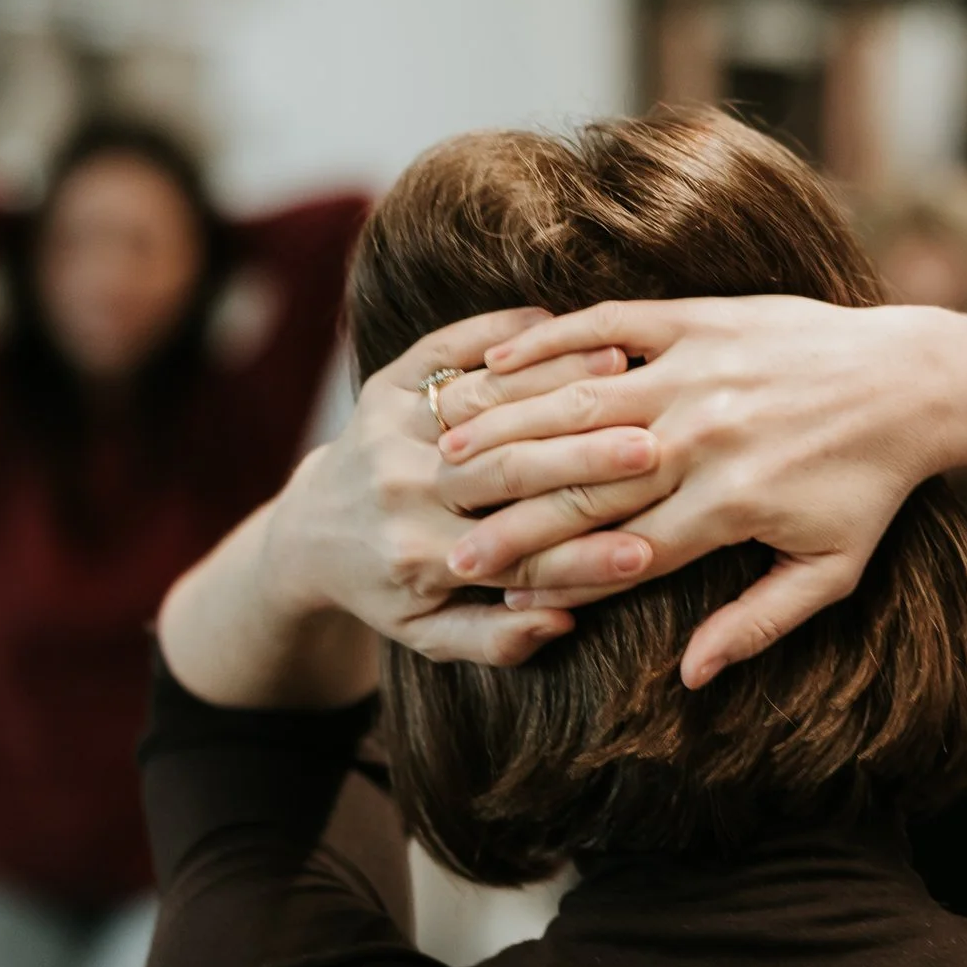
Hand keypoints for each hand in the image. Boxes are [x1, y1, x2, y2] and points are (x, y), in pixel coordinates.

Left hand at [264, 308, 669, 664]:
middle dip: (585, 460)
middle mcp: (399, 492)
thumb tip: (562, 620)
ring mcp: (388, 431)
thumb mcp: (431, 635)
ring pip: (487, 401)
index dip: (585, 560)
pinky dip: (504, 332)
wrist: (311, 531)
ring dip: (558, 382)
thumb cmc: (388, 589)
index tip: (648, 550)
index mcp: (418, 559)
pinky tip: (560, 326)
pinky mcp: (385, 385)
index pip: (518, 559)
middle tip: (655, 450)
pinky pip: (449, 349)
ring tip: (626, 373)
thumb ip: (496, 640)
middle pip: (509, 471)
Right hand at [428, 297, 966, 685]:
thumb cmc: (868, 487)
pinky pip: (609, 325)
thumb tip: (692, 674)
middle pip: (581, 481)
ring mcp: (698, 371)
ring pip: (578, 401)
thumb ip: (757, 623)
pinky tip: (496, 362)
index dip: (546, 571)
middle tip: (439, 539)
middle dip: (505, 516)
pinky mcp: (700, 320)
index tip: (483, 592)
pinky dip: (549, 341)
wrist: (914, 381)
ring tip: (442, 454)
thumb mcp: (829, 571)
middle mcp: (703, 437)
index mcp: (728, 504)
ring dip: (504, 427)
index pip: (616, 546)